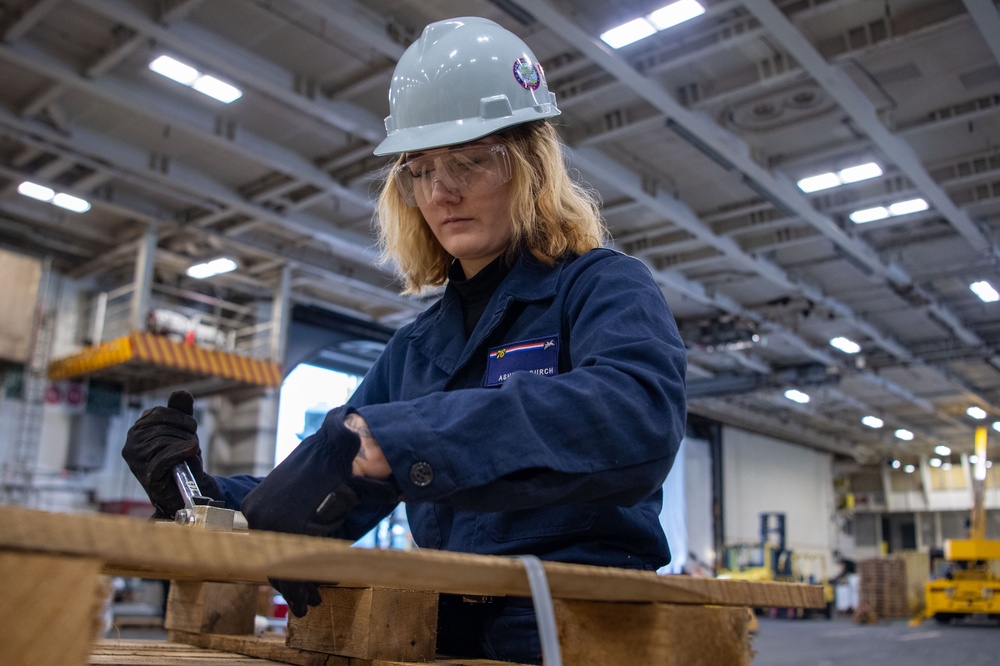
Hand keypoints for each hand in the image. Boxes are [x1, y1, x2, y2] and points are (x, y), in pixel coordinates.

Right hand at [122, 390, 217, 516]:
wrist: (186, 487)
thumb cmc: (182, 457)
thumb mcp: (183, 430)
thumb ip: (180, 411)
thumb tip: (181, 392)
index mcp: (138, 430)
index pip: (159, 413)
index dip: (180, 417)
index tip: (191, 427)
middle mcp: (131, 444)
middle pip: (162, 427)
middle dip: (185, 432)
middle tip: (193, 442)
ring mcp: (136, 461)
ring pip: (165, 441)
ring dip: (185, 444)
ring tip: (191, 452)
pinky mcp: (147, 475)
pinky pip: (164, 457)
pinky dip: (181, 452)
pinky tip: (192, 450)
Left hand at [242, 406, 400, 616]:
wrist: (341, 449)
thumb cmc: (326, 473)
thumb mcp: (300, 499)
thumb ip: (292, 524)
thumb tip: (290, 559)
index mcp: (254, 508)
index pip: (264, 551)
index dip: (280, 575)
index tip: (292, 593)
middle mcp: (257, 515)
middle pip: (272, 562)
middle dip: (290, 586)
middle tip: (304, 603)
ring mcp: (272, 520)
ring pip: (285, 566)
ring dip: (301, 587)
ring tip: (312, 602)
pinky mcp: (293, 525)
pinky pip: (302, 561)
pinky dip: (312, 578)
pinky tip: (321, 588)